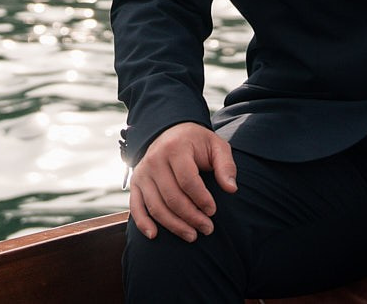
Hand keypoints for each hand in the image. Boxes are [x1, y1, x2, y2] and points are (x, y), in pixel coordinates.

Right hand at [128, 121, 236, 242]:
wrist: (172, 132)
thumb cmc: (197, 143)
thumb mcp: (216, 146)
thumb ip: (226, 166)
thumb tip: (231, 189)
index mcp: (176, 148)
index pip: (188, 180)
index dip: (201, 199)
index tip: (213, 211)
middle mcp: (155, 160)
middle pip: (172, 197)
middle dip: (191, 217)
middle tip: (207, 229)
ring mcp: (142, 172)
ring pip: (156, 206)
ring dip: (174, 225)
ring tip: (192, 235)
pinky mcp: (135, 182)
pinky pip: (136, 206)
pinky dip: (142, 223)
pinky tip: (154, 235)